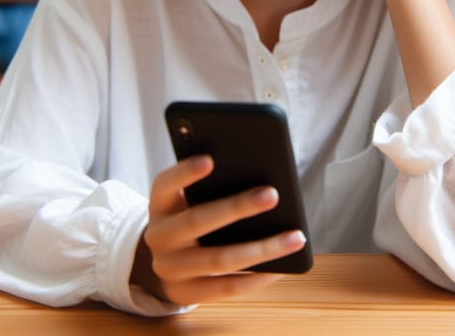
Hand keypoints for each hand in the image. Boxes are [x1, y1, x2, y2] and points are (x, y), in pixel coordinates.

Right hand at [132, 155, 306, 304]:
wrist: (162, 261)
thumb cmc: (188, 215)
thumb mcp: (186, 197)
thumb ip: (209, 185)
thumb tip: (259, 178)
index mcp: (159, 204)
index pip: (166, 184)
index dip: (185, 172)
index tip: (210, 159)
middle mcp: (159, 237)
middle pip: (197, 220)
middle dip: (237, 207)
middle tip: (272, 194)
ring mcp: (170, 269)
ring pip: (219, 260)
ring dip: (262, 248)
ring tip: (295, 237)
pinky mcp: (186, 294)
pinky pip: (227, 288)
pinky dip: (257, 277)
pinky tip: (283, 266)